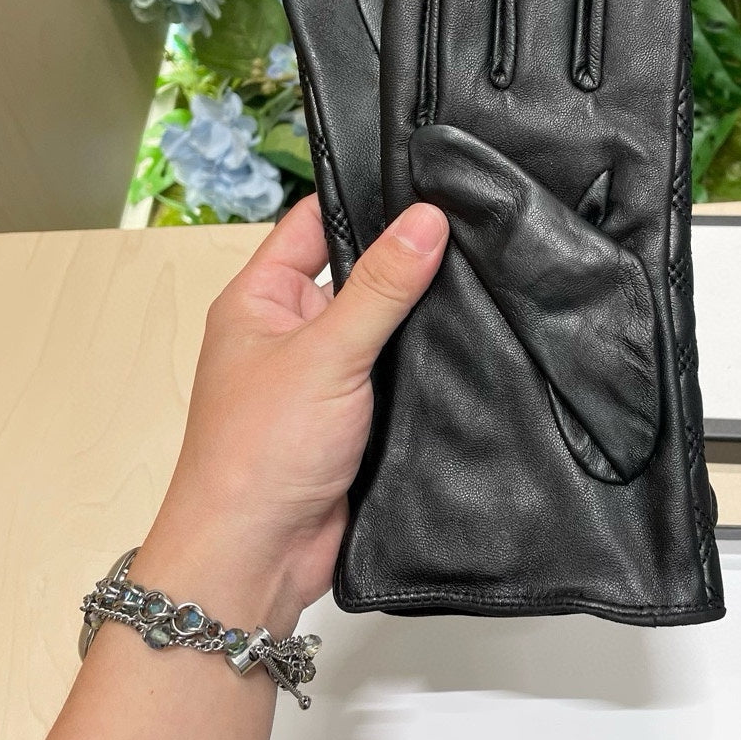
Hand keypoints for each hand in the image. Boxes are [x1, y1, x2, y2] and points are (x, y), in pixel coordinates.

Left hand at [130, 195, 448, 633]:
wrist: (257, 558)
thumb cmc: (258, 452)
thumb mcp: (326, 353)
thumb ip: (381, 287)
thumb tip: (427, 219)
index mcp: (261, 298)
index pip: (312, 223)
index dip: (363, 199)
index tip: (424, 180)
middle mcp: (290, 330)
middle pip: (356, 273)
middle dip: (405, 259)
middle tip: (469, 228)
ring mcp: (324, 374)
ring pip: (382, 325)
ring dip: (419, 315)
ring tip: (482, 277)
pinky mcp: (354, 414)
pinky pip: (395, 372)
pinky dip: (424, 361)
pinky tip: (469, 341)